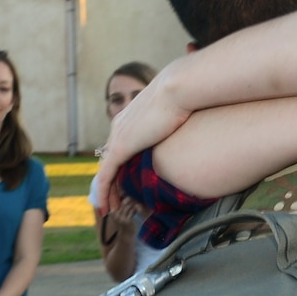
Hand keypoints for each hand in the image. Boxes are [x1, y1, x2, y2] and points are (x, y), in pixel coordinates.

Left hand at [95, 72, 191, 203]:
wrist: (180, 87)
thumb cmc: (187, 97)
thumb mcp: (178, 114)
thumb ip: (176, 126)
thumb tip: (192, 132)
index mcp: (130, 119)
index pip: (119, 148)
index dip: (120, 167)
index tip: (125, 182)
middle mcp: (119, 127)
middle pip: (109, 160)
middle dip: (109, 182)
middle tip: (113, 200)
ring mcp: (119, 136)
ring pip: (105, 171)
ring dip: (106, 191)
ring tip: (109, 208)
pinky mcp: (121, 147)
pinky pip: (106, 175)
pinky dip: (104, 192)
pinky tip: (106, 207)